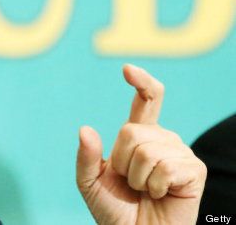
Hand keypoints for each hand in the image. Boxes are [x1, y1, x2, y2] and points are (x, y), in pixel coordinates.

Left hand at [76, 64, 206, 223]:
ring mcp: (180, 153)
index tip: (127, 69)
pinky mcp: (194, 171)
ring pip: (147, 150)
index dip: (141, 82)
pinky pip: (166, 167)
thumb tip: (85, 129)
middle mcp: (162, 139)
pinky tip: (161, 194)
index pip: (146, 101)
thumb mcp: (90, 183)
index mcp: (138, 137)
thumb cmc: (115, 210)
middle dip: (122, 162)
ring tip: (145, 190)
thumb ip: (85, 158)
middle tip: (129, 183)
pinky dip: (155, 186)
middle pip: (132, 132)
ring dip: (138, 178)